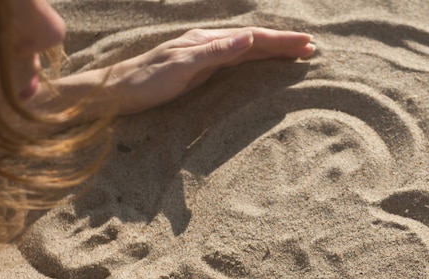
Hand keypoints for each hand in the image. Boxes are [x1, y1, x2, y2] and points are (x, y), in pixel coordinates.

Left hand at [111, 27, 314, 113]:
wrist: (117, 92)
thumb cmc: (145, 81)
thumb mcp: (180, 67)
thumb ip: (214, 52)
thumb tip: (247, 37)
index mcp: (207, 42)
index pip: (251, 38)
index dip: (280, 41)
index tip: (306, 44)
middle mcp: (207, 44)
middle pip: (252, 41)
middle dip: (282, 43)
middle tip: (310, 48)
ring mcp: (203, 56)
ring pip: (245, 49)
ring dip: (271, 50)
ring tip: (294, 52)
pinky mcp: (198, 69)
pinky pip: (234, 61)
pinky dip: (253, 58)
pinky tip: (258, 60)